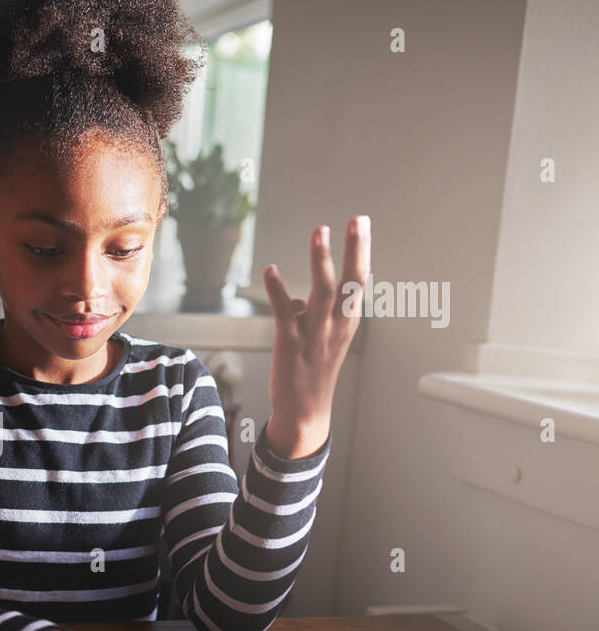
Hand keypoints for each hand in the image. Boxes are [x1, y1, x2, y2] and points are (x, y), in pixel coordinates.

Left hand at [262, 215, 370, 458]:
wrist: (304, 412)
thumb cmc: (313, 371)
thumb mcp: (322, 338)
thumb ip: (312, 314)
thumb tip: (296, 299)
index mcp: (347, 322)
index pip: (358, 280)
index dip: (360, 250)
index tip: (361, 222)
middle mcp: (336, 326)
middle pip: (350, 282)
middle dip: (355, 249)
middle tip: (357, 219)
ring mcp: (315, 335)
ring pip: (323, 292)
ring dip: (321, 260)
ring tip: (320, 231)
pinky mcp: (291, 345)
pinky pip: (285, 313)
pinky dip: (278, 290)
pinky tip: (269, 271)